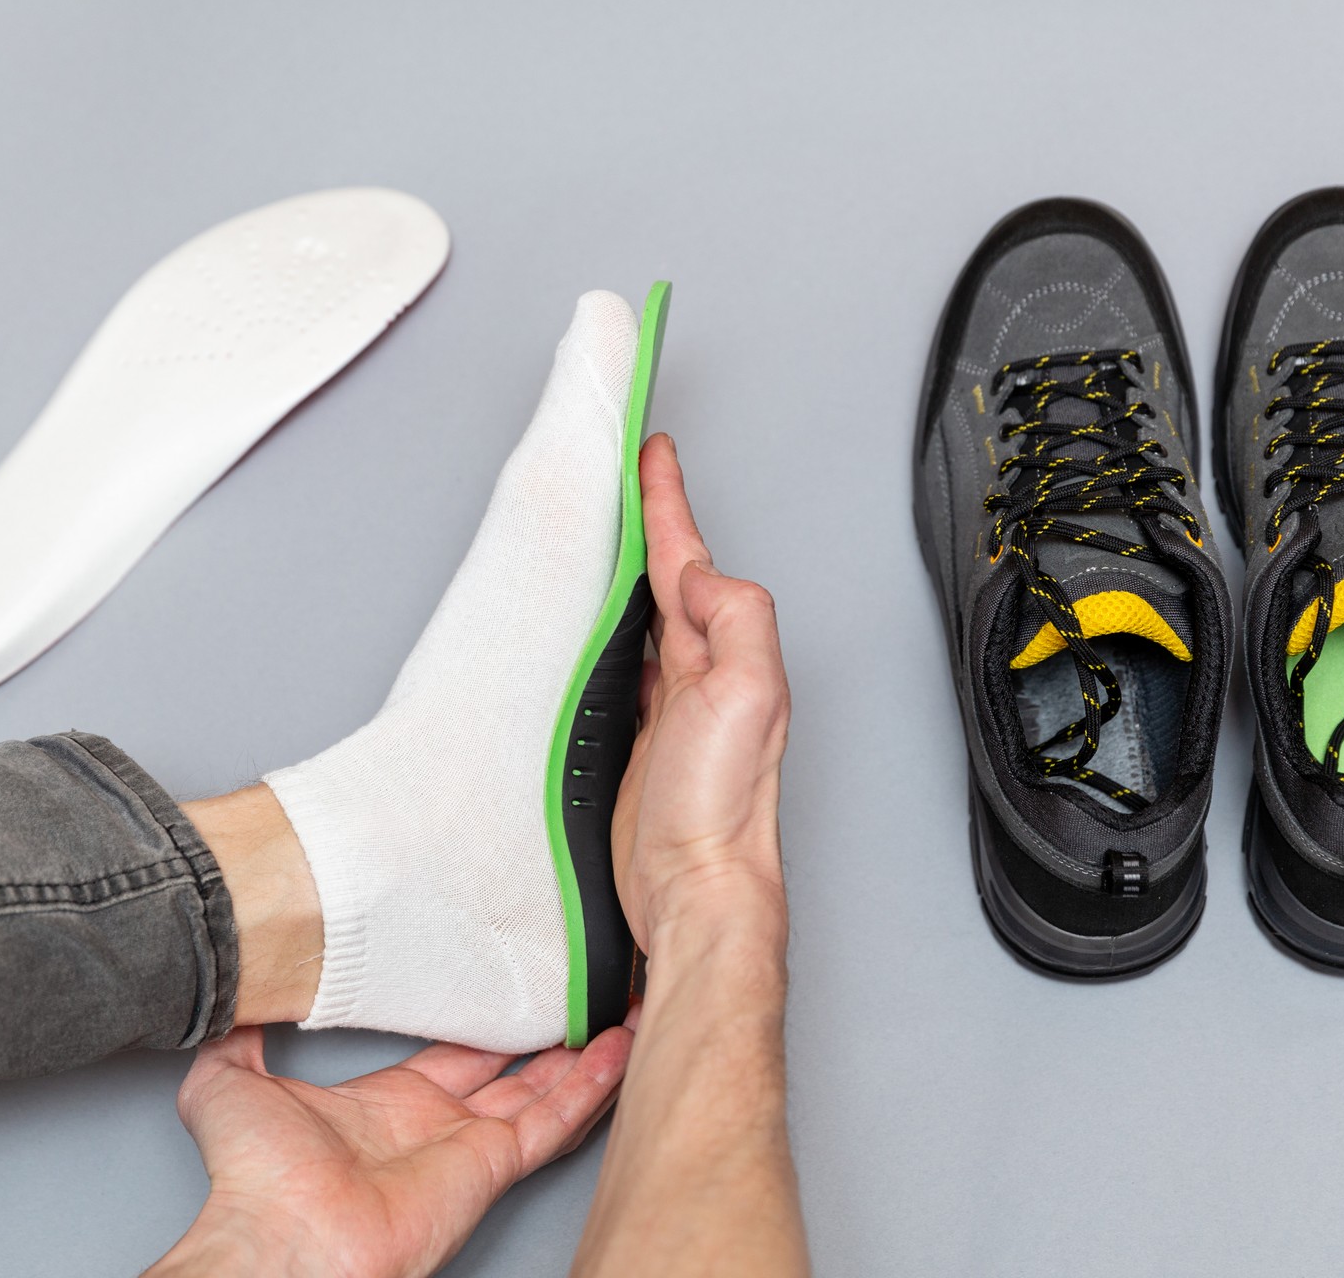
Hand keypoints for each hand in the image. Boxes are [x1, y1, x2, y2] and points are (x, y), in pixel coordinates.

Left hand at [150, 1021, 634, 1277]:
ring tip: (622, 1014)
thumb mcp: (226, 1085)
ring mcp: (469, 1147)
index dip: (485, 1024)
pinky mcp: (494, 1165)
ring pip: (545, 1093)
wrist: (279, 1236)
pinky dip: (594, 1086)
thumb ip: (237, 1040)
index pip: (451, 1055)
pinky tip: (620, 1050)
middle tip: (585, 998)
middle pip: (510, 1073)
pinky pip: (556, 1120)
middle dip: (548, 1038)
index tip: (512, 991)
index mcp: (384, 1105)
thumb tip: (229, 1002)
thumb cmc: (254, 1180)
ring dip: (585, 1056)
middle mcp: (434, 1126)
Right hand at [613, 433, 790, 949]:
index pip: (688, 558)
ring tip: (609, 536)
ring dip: (629, 577)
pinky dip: (611, 636)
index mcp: (726, 650)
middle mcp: (705, 673)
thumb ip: (732, 617)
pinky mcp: (639, 742)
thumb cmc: (722, 808)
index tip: (651, 452)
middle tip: (626, 478)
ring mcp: (672, 707)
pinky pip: (623, 666)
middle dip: (649, 527)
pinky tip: (596, 634)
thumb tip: (694, 575)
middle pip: (668, 579)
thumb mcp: (748, 692)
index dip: (667, 504)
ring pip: (645, 620)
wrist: (694, 891)